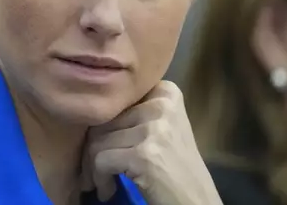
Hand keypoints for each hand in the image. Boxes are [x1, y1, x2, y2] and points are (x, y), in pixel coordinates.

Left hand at [82, 81, 222, 204]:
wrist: (196, 201)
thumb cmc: (176, 167)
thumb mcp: (162, 127)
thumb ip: (135, 112)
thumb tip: (90, 112)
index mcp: (166, 92)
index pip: (116, 100)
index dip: (104, 126)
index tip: (106, 148)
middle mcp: (162, 105)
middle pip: (104, 120)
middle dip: (93, 149)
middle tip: (98, 170)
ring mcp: (154, 129)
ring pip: (98, 140)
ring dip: (93, 167)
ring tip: (106, 181)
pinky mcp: (144, 154)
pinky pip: (100, 160)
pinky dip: (99, 179)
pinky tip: (108, 190)